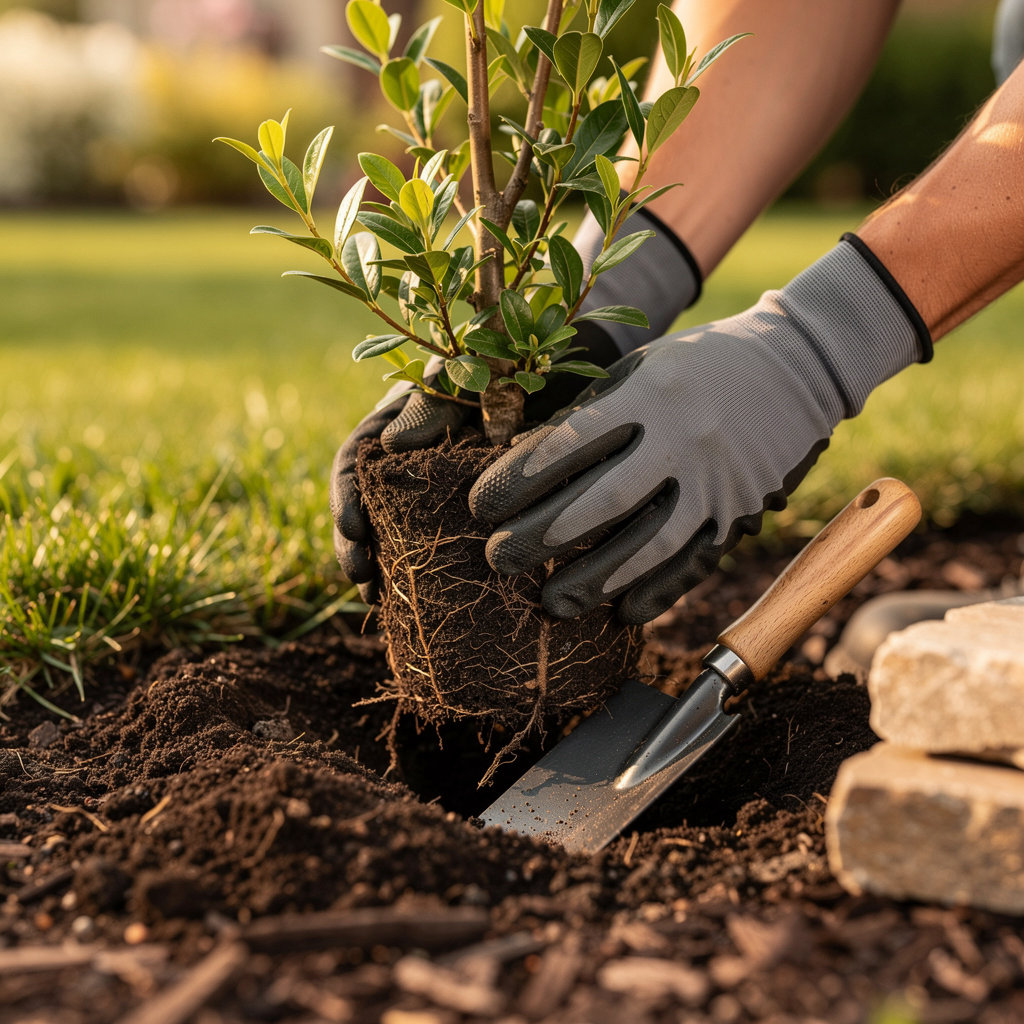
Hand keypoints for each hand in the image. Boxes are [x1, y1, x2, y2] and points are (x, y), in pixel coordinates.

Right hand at [329, 324, 621, 601]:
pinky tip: (428, 598)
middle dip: (357, 547)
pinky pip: (442, 542)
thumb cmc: (505, 361)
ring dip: (385, 566)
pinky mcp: (471, 507)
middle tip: (365, 581)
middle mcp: (410, 458)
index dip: (346, 498)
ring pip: (398, 529)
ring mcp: (437, 485)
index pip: (354, 462)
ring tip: (381, 600)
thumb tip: (391, 448)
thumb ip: (432, 401)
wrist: (557, 364)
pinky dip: (430, 570)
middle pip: (366, 506)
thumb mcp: (465, 374)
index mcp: (398, 421)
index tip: (354, 529)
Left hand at [469, 237, 930, 623]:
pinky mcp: (741, 512)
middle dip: (541, 537)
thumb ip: (589, 411)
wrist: (798, 366)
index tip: (481, 506)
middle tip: (498, 558)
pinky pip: (695, 562)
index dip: (518, 481)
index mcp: (650, 394)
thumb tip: (524, 459)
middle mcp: (683, 439)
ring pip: (648, 545)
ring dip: (593, 580)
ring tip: (549, 602)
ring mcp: (717, 482)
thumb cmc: (698, 365)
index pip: (569, 445)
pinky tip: (619, 612)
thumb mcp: (641, 366)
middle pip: (601, 502)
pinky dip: (655, 591)